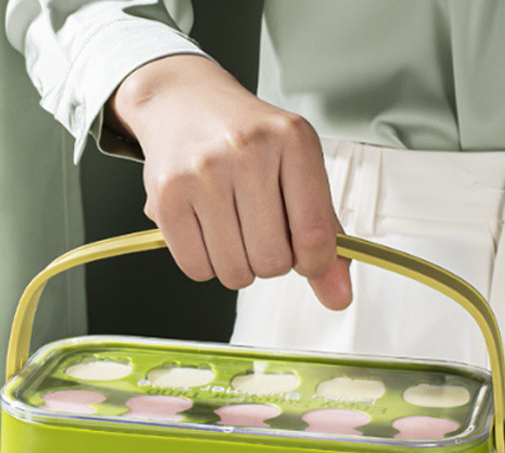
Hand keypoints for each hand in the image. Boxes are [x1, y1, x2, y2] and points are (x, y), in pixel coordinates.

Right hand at [108, 55, 351, 309]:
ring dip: (238, 265)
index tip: (308, 258)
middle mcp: (247, 151)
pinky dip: (206, 264)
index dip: (315, 263)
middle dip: (271, 261)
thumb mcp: (297, 170)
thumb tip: (338, 297)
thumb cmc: (246, 141)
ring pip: (234, 272)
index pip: (314, 234)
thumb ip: (324, 234)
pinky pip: (197, 269)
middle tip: (261, 231)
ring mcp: (202, 173)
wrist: (184, 103)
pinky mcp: (166, 197)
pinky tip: (207, 231)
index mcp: (292, 140)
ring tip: (232, 229)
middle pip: (272, 262)